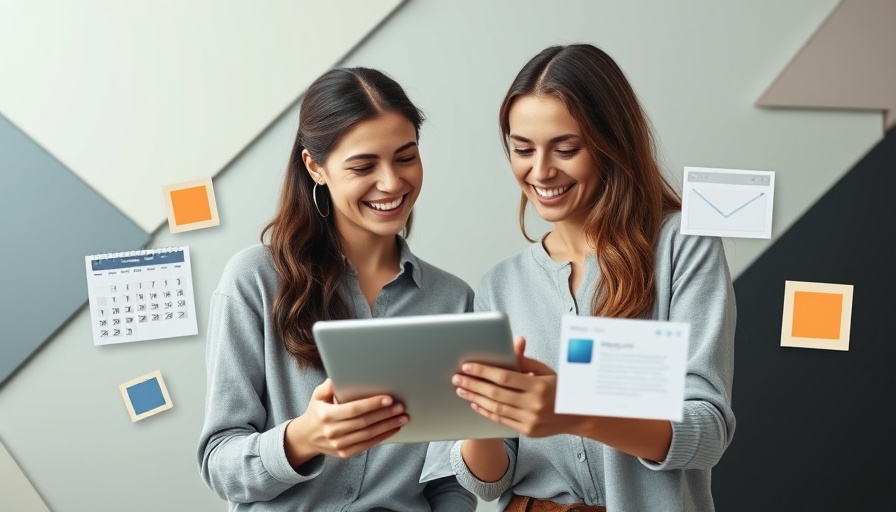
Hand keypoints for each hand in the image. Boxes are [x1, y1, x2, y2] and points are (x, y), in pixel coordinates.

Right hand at [285, 379, 407, 463]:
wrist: (306, 437)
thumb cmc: (317, 412)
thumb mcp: (317, 396)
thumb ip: (328, 386)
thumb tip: (339, 375)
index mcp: (326, 415)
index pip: (353, 409)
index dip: (372, 404)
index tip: (388, 398)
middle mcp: (332, 431)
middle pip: (364, 422)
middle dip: (385, 414)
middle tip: (400, 406)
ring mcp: (338, 444)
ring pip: (368, 435)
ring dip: (388, 426)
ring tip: (402, 417)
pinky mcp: (344, 453)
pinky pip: (367, 445)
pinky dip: (382, 437)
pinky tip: (393, 429)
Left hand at [452, 336, 580, 437]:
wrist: (581, 416)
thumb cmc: (562, 388)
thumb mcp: (547, 371)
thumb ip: (526, 361)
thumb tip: (510, 347)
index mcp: (539, 386)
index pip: (504, 377)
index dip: (484, 371)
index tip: (467, 366)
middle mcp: (534, 405)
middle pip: (496, 394)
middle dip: (473, 384)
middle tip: (457, 377)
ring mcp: (530, 420)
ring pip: (496, 408)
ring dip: (475, 398)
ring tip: (461, 389)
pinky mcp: (528, 431)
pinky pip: (502, 421)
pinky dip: (486, 411)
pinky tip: (475, 403)